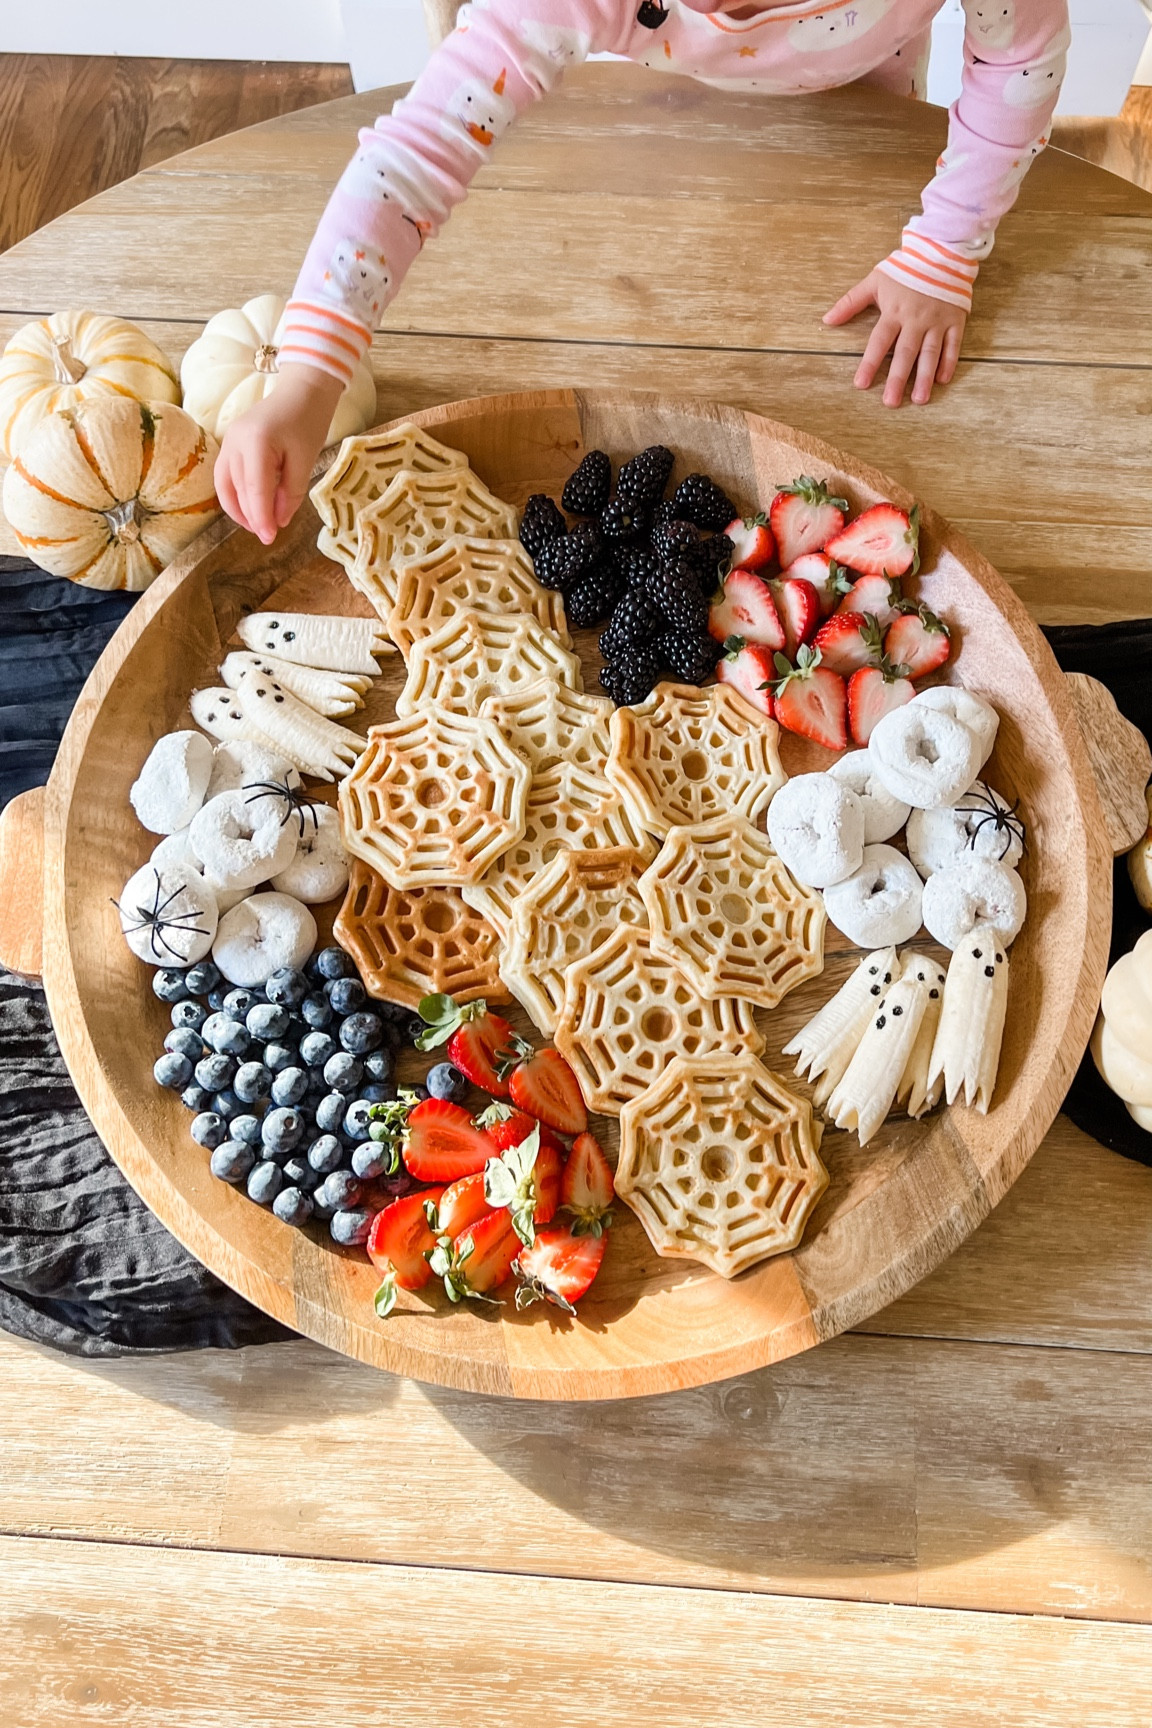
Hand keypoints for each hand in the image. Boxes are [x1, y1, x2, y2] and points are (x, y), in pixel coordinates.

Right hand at [214, 364, 344, 543]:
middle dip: (251, 517)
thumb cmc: (308, 421)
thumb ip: (291, 492)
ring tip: (257, 525)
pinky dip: (236, 494)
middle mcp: (235, 442)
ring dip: (238, 509)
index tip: (270, 538)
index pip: (255, 490)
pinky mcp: (229, 443)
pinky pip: (226, 475)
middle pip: (237, 490)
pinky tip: (251, 506)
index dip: (262, 518)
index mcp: (256, 443)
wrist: (301, 390)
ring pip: (224, 485)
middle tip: (268, 536)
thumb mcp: (305, 460)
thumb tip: (279, 520)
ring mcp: (228, 441)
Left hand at [823, 269, 966, 407]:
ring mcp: (937, 321)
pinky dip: (949, 362)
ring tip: (919, 399)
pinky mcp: (955, 320)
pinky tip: (942, 381)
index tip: (861, 384)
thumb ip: (850, 302)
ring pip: (930, 353)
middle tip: (890, 402)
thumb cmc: (905, 268)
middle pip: (905, 353)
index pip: (879, 342)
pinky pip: (953, 344)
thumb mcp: (875, 280)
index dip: (870, 363)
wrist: (942, 251)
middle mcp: (915, 319)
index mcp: (894, 311)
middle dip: (898, 379)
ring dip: (924, 377)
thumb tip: (826, 320)